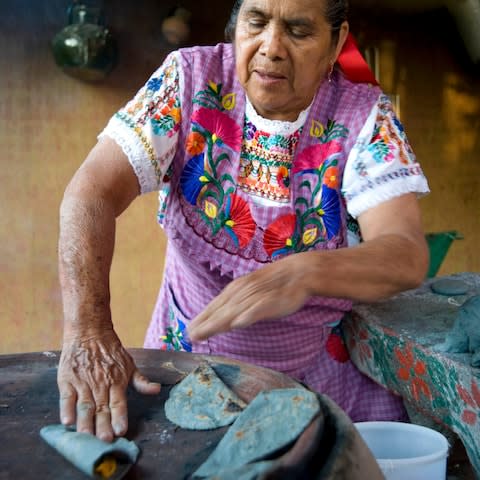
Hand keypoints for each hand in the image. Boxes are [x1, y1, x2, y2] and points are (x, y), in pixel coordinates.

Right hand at [57, 330, 160, 441]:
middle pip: (101, 408)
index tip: (120, 431)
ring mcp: (83, 382)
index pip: (119, 403)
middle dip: (102, 426)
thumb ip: (141, 381)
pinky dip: (66, 409)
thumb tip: (157, 390)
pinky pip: (66, 397)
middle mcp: (100, 383)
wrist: (89, 331)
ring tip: (86, 436)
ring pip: (84, 405)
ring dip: (85, 422)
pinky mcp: (67, 379)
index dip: (119, 417)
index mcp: (116, 381)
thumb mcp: (129, 364)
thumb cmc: (111, 350)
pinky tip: (67, 421)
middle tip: (103, 441)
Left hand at [188, 254, 308, 340]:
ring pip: (233, 312)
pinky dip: (247, 316)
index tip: (189, 331)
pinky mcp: (270, 301)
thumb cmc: (274, 285)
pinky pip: (256, 309)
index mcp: (236, 290)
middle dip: (204, 323)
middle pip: (220, 310)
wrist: (297, 273)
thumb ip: (239, 304)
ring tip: (203, 333)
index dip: (202, 319)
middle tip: (189, 335)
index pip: (215, 306)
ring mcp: (254, 297)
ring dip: (217, 323)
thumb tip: (227, 319)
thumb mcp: (252, 292)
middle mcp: (241, 293)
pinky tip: (238, 324)